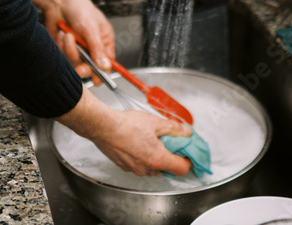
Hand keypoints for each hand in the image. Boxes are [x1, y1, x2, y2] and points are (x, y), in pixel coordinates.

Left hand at [25, 0, 114, 81]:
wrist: (57, 0)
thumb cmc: (79, 7)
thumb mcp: (91, 28)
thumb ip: (97, 49)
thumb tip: (105, 66)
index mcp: (104, 40)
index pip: (107, 62)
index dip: (102, 72)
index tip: (96, 79)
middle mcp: (92, 46)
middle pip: (90, 67)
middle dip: (82, 64)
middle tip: (78, 64)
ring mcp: (78, 48)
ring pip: (75, 62)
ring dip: (70, 50)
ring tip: (68, 34)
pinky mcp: (65, 48)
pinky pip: (64, 56)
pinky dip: (62, 46)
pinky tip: (63, 33)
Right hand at [57, 87, 192, 175]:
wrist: (102, 126)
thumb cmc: (126, 125)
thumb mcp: (156, 122)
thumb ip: (174, 128)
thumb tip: (185, 132)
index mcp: (157, 159)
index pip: (182, 169)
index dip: (188, 161)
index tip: (189, 153)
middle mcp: (146, 168)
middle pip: (167, 168)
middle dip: (171, 156)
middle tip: (171, 142)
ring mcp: (135, 169)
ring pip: (153, 167)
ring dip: (156, 156)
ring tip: (153, 139)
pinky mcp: (124, 166)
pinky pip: (140, 164)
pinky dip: (143, 156)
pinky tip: (140, 142)